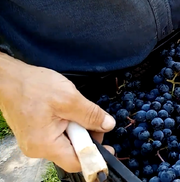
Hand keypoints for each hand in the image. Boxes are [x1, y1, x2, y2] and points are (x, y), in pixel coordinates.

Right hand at [0, 53, 115, 172]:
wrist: (9, 78)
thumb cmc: (32, 86)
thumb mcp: (69, 98)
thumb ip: (91, 115)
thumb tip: (108, 125)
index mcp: (45, 145)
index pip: (77, 162)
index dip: (96, 156)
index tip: (110, 148)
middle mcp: (38, 149)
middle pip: (73, 152)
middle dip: (87, 136)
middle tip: (93, 118)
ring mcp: (35, 142)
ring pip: (67, 142)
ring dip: (77, 128)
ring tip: (74, 109)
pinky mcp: (36, 134)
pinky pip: (58, 134)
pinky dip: (68, 124)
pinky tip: (65, 110)